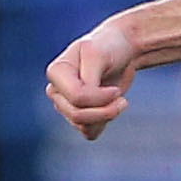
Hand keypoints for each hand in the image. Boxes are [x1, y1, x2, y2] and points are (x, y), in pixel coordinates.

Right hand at [45, 19, 141, 138]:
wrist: (121, 50)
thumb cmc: (109, 47)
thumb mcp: (98, 56)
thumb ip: (88, 80)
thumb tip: (81, 102)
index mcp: (56, 72)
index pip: (76, 97)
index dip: (100, 98)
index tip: (117, 91)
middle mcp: (56, 90)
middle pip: (77, 115)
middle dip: (105, 111)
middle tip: (123, 101)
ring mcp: (64, 105)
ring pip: (83, 126)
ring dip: (106, 116)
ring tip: (120, 101)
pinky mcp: (77, 116)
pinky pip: (89, 133)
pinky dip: (103, 123)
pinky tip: (111, 107)